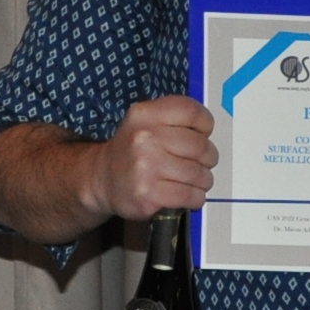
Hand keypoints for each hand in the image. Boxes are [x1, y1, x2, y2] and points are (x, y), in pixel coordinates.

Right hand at [88, 97, 215, 224]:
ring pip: (199, 174)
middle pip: (200, 146)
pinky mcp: (149, 194)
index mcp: (145, 114)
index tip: (203, 134)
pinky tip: (188, 195)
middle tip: (200, 163)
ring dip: (203, 180)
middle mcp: (144, 137)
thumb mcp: (145, 122)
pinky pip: (191, 195)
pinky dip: (196, 197)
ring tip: (193, 181)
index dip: (205, 124)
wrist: (102, 180)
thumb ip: (174, 119)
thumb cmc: (132, 150)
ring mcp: (146, 167)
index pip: (191, 112)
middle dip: (207, 157)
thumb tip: (207, 132)